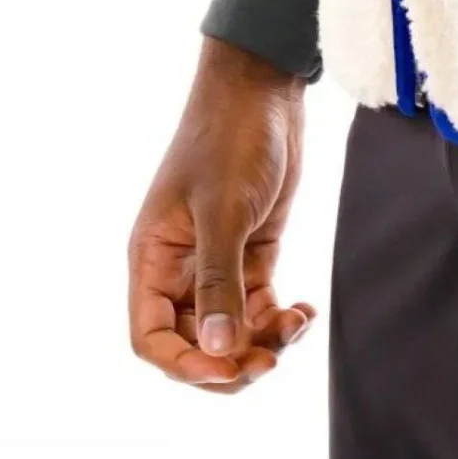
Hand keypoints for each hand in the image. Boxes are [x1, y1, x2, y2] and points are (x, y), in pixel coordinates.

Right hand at [126, 34, 318, 394]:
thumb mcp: (222, 210)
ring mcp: (216, 261)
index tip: (226, 368)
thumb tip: (216, 351)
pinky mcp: (251, 251)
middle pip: (193, 344)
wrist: (264, 89)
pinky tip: (305, 312)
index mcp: (153, 258)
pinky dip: (279, 319)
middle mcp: (180, 267)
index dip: (184, 364)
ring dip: (260, 343)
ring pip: (229, 330)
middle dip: (228, 362)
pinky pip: (258, 306)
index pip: (152, 337)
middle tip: (268, 361)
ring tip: (294, 327)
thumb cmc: (229, 138)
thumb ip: (219, 281)